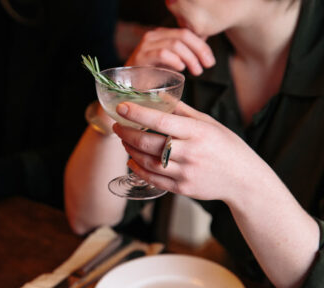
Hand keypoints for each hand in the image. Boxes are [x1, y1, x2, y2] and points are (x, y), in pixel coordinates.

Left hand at [112, 101, 276, 202]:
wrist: (244, 179)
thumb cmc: (226, 146)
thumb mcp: (208, 123)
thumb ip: (182, 110)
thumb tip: (159, 96)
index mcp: (197, 132)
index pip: (161, 122)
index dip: (138, 114)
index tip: (121, 107)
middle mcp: (190, 153)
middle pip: (149, 143)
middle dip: (127, 133)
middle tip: (117, 125)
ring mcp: (186, 173)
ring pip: (147, 162)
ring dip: (130, 150)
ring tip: (124, 140)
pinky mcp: (182, 188)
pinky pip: (153, 179)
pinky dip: (138, 169)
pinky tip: (132, 160)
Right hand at [125, 27, 214, 75]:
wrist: (127, 89)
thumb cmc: (149, 78)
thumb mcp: (168, 64)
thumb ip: (182, 56)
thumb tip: (203, 55)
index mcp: (161, 35)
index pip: (186, 33)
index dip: (202, 46)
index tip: (210, 61)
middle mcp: (153, 36)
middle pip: (183, 36)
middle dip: (199, 50)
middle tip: (207, 66)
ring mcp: (146, 45)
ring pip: (175, 44)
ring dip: (190, 58)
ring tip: (196, 71)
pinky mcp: (141, 57)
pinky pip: (163, 53)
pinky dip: (175, 60)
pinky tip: (181, 69)